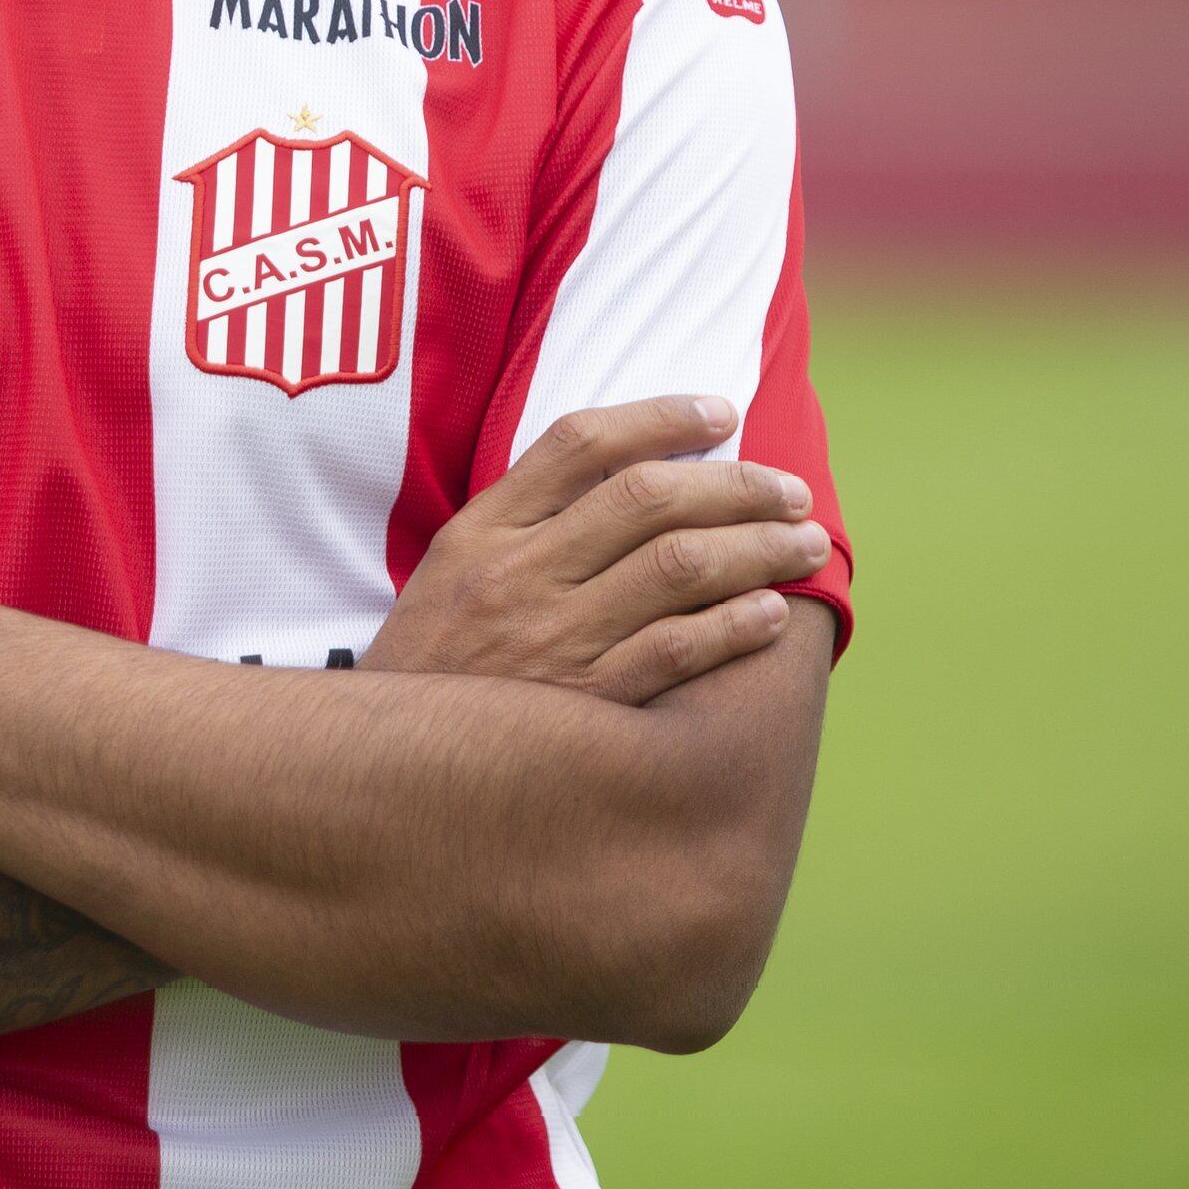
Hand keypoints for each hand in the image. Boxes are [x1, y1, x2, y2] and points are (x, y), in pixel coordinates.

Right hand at [366, 396, 828, 704]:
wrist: (385, 776)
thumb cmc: (435, 668)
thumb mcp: (451, 574)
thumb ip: (525, 521)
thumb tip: (632, 469)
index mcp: (482, 532)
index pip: (582, 443)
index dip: (661, 415)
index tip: (723, 413)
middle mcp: (517, 576)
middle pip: (648, 499)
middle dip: (738, 485)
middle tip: (793, 490)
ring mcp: (550, 641)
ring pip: (678, 569)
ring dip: (757, 549)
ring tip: (804, 546)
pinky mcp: (583, 708)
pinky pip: (676, 652)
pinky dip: (734, 628)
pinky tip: (772, 616)